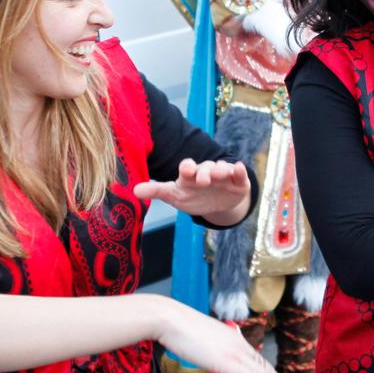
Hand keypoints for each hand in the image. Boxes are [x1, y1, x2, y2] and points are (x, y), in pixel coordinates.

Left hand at [132, 158, 251, 226]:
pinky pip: (239, 174)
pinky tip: (239, 169)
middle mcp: (206, 171)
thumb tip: (134, 191)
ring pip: (222, 169)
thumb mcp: (174, 195)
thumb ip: (156, 191)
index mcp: (190, 174)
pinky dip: (239, 171)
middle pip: (205, 168)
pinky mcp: (238, 181)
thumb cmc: (192, 197)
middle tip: (203, 180)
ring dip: (221, 170)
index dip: (187, 167)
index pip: (187, 167)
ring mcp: (223, 175)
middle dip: (204, 172)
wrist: (217, 205)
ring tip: (220, 175)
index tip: (186, 170)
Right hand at [156, 301, 301, 372]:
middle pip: (266, 369)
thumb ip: (215, 353)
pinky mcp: (228, 362)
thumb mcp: (204, 342)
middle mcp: (240, 345)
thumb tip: (219, 365)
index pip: (258, 362)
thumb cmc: (180, 328)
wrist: (170, 319)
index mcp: (235, 339)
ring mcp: (235, 353)